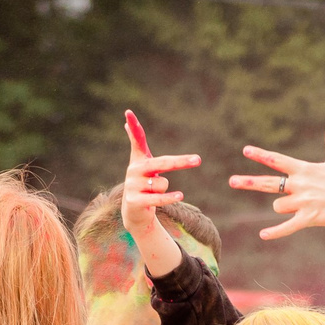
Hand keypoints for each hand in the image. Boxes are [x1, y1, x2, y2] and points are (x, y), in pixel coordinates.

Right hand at [121, 110, 199, 248]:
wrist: (133, 212)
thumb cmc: (142, 183)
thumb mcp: (140, 163)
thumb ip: (136, 143)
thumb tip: (125, 123)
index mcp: (138, 160)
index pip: (136, 140)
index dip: (133, 126)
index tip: (128, 112)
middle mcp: (133, 170)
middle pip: (162, 163)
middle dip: (181, 162)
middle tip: (198, 160)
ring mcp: (132, 186)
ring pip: (162, 183)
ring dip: (165, 190)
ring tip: (153, 193)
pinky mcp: (135, 201)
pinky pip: (158, 198)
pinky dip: (170, 197)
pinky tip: (180, 195)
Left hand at [228, 120, 324, 242]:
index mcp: (305, 169)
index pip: (278, 160)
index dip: (261, 155)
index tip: (246, 151)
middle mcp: (301, 184)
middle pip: (269, 182)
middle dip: (249, 182)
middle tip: (231, 181)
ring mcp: (304, 201)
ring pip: (279, 206)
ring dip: (284, 208)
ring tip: (304, 206)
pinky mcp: (310, 217)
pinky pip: (287, 226)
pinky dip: (275, 232)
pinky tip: (263, 235)